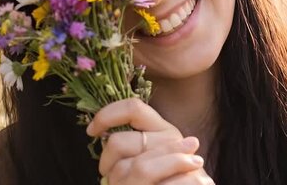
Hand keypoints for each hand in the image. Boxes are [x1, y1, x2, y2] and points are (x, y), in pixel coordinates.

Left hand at [86, 98, 213, 183]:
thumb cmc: (162, 175)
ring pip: (131, 168)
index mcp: (160, 126)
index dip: (107, 115)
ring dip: (119, 182)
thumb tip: (96, 131)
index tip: (91, 131)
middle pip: (119, 142)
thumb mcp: (145, 154)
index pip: (132, 107)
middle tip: (109, 177)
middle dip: (106, 165)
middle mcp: (171, 136)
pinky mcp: (195, 180)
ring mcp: (182, 157)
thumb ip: (129, 143)